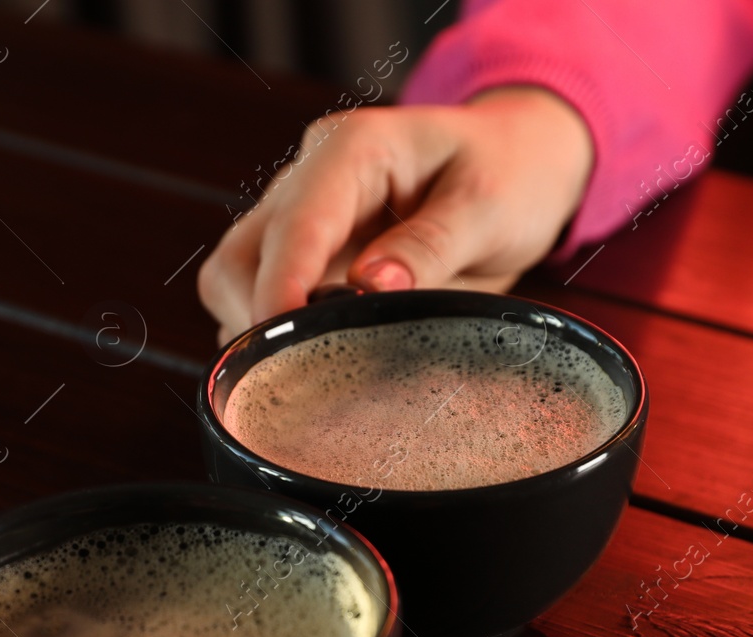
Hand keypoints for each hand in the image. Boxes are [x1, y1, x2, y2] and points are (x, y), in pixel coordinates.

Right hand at [198, 87, 594, 344]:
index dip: (280, 289)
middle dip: (259, 319)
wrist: (518, 165)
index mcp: (353, 149)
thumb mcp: (489, 206)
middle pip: (238, 259)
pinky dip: (280, 338)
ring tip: (322, 367)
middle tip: (312, 371)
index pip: (296, 224)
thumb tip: (369, 286)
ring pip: (234, 284)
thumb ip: (430, 244)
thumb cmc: (509, 175)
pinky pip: (262, 303)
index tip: (284, 346)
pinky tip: (323, 359)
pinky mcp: (304, 258)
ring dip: (263, 332)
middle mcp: (309, 178)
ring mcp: (299, 219)